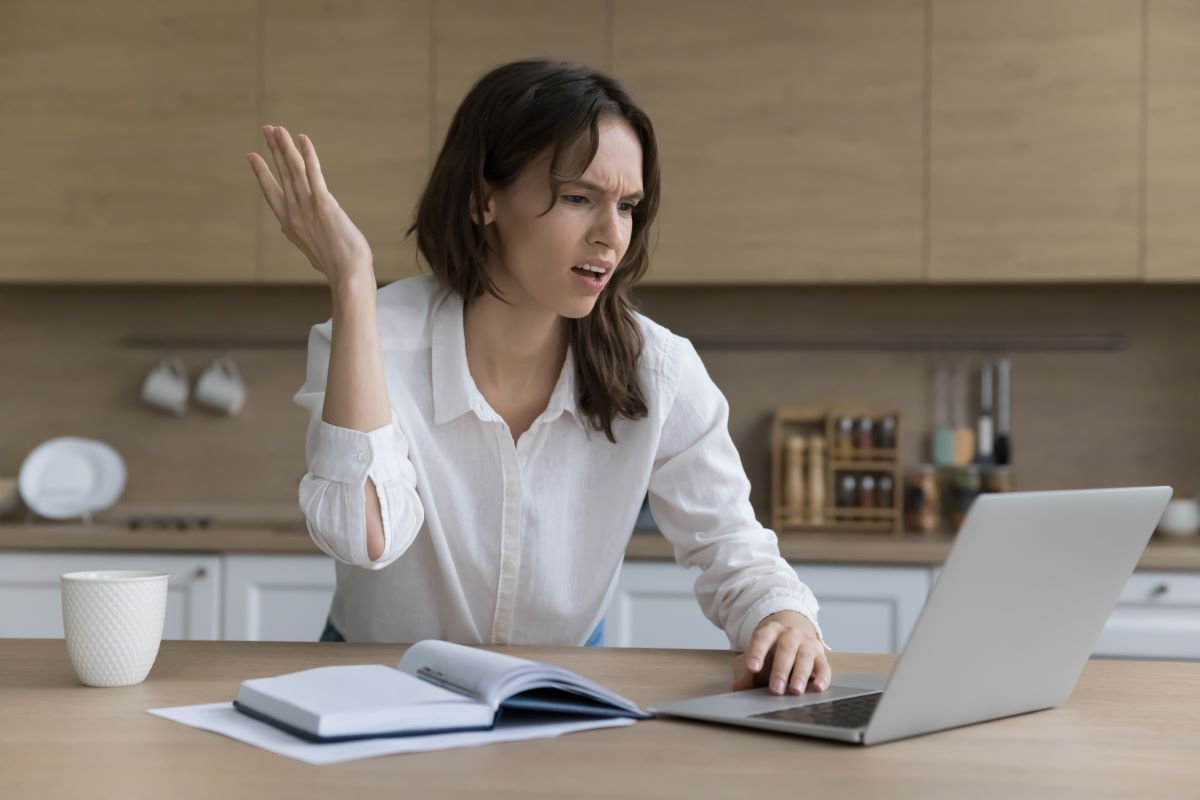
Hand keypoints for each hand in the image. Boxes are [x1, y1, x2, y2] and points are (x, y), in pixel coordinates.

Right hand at [247, 124, 373, 285]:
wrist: (348, 275)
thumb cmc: (338, 268)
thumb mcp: (312, 251)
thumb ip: (300, 236)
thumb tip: (289, 231)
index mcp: (290, 225)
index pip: (272, 192)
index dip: (262, 173)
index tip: (253, 156)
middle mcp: (294, 214)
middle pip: (281, 175)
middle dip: (273, 150)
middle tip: (266, 129)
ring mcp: (307, 208)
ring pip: (293, 171)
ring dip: (284, 147)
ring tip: (277, 129)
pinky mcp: (324, 204)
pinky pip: (313, 174)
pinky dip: (308, 155)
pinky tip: (302, 139)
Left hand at [730, 610, 831, 695]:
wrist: (793, 639)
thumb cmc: (770, 653)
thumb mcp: (754, 658)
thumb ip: (744, 672)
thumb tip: (738, 687)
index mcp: (770, 631)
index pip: (762, 638)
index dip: (757, 652)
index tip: (752, 668)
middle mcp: (791, 634)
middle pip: (786, 649)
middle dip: (780, 670)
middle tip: (776, 689)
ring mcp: (808, 644)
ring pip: (805, 657)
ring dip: (800, 675)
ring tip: (795, 691)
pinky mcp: (821, 657)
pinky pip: (824, 667)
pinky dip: (822, 678)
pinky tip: (817, 688)